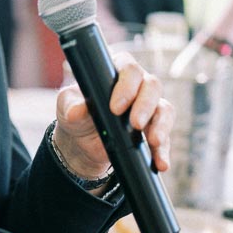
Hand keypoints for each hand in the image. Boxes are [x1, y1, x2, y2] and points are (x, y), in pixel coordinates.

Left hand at [51, 53, 173, 179]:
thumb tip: (76, 111)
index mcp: (116, 73)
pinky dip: (163, 150)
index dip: (127, 86)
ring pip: (165, 109)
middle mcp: (137, 85)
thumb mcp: (67, 108)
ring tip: (154, 141)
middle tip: (135, 123)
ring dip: (161, 126)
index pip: (129, 69)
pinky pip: (165, 136)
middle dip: (146, 105)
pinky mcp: (154, 129)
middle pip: (152, 86)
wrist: (82, 142)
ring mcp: (149, 107)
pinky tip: (161, 163)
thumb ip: (71, 107)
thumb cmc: (76, 114)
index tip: (115, 107)